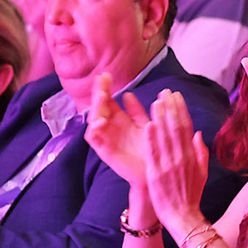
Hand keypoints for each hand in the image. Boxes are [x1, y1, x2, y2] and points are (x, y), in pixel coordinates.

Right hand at [83, 73, 150, 187]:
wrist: (153, 172)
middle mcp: (110, 128)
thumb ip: (137, 111)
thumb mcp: (145, 125)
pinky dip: (95, 129)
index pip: (108, 100)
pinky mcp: (104, 151)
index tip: (107, 75)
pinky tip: (101, 121)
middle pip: (98, 107)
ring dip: (96, 108)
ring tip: (101, 96)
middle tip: (102, 80)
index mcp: (119, 120)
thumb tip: (127, 94)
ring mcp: (105, 139)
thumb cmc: (150, 150)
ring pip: (93, 119)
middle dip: (99, 92)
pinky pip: (94, 139)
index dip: (105, 88)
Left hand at [141, 90, 210, 239]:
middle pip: (176, 128)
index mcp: (192, 156)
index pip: (187, 127)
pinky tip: (149, 124)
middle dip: (171, 108)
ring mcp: (169, 165)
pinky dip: (152, 138)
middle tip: (166, 92)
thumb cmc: (191, 196)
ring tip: (157, 101)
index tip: (176, 96)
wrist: (182, 216)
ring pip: (165, 136)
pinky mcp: (157, 173)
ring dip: (161, 117)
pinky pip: (154, 152)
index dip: (181, 110)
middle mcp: (182, 157)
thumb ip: (200, 151)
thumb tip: (197, 133)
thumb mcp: (202, 172)